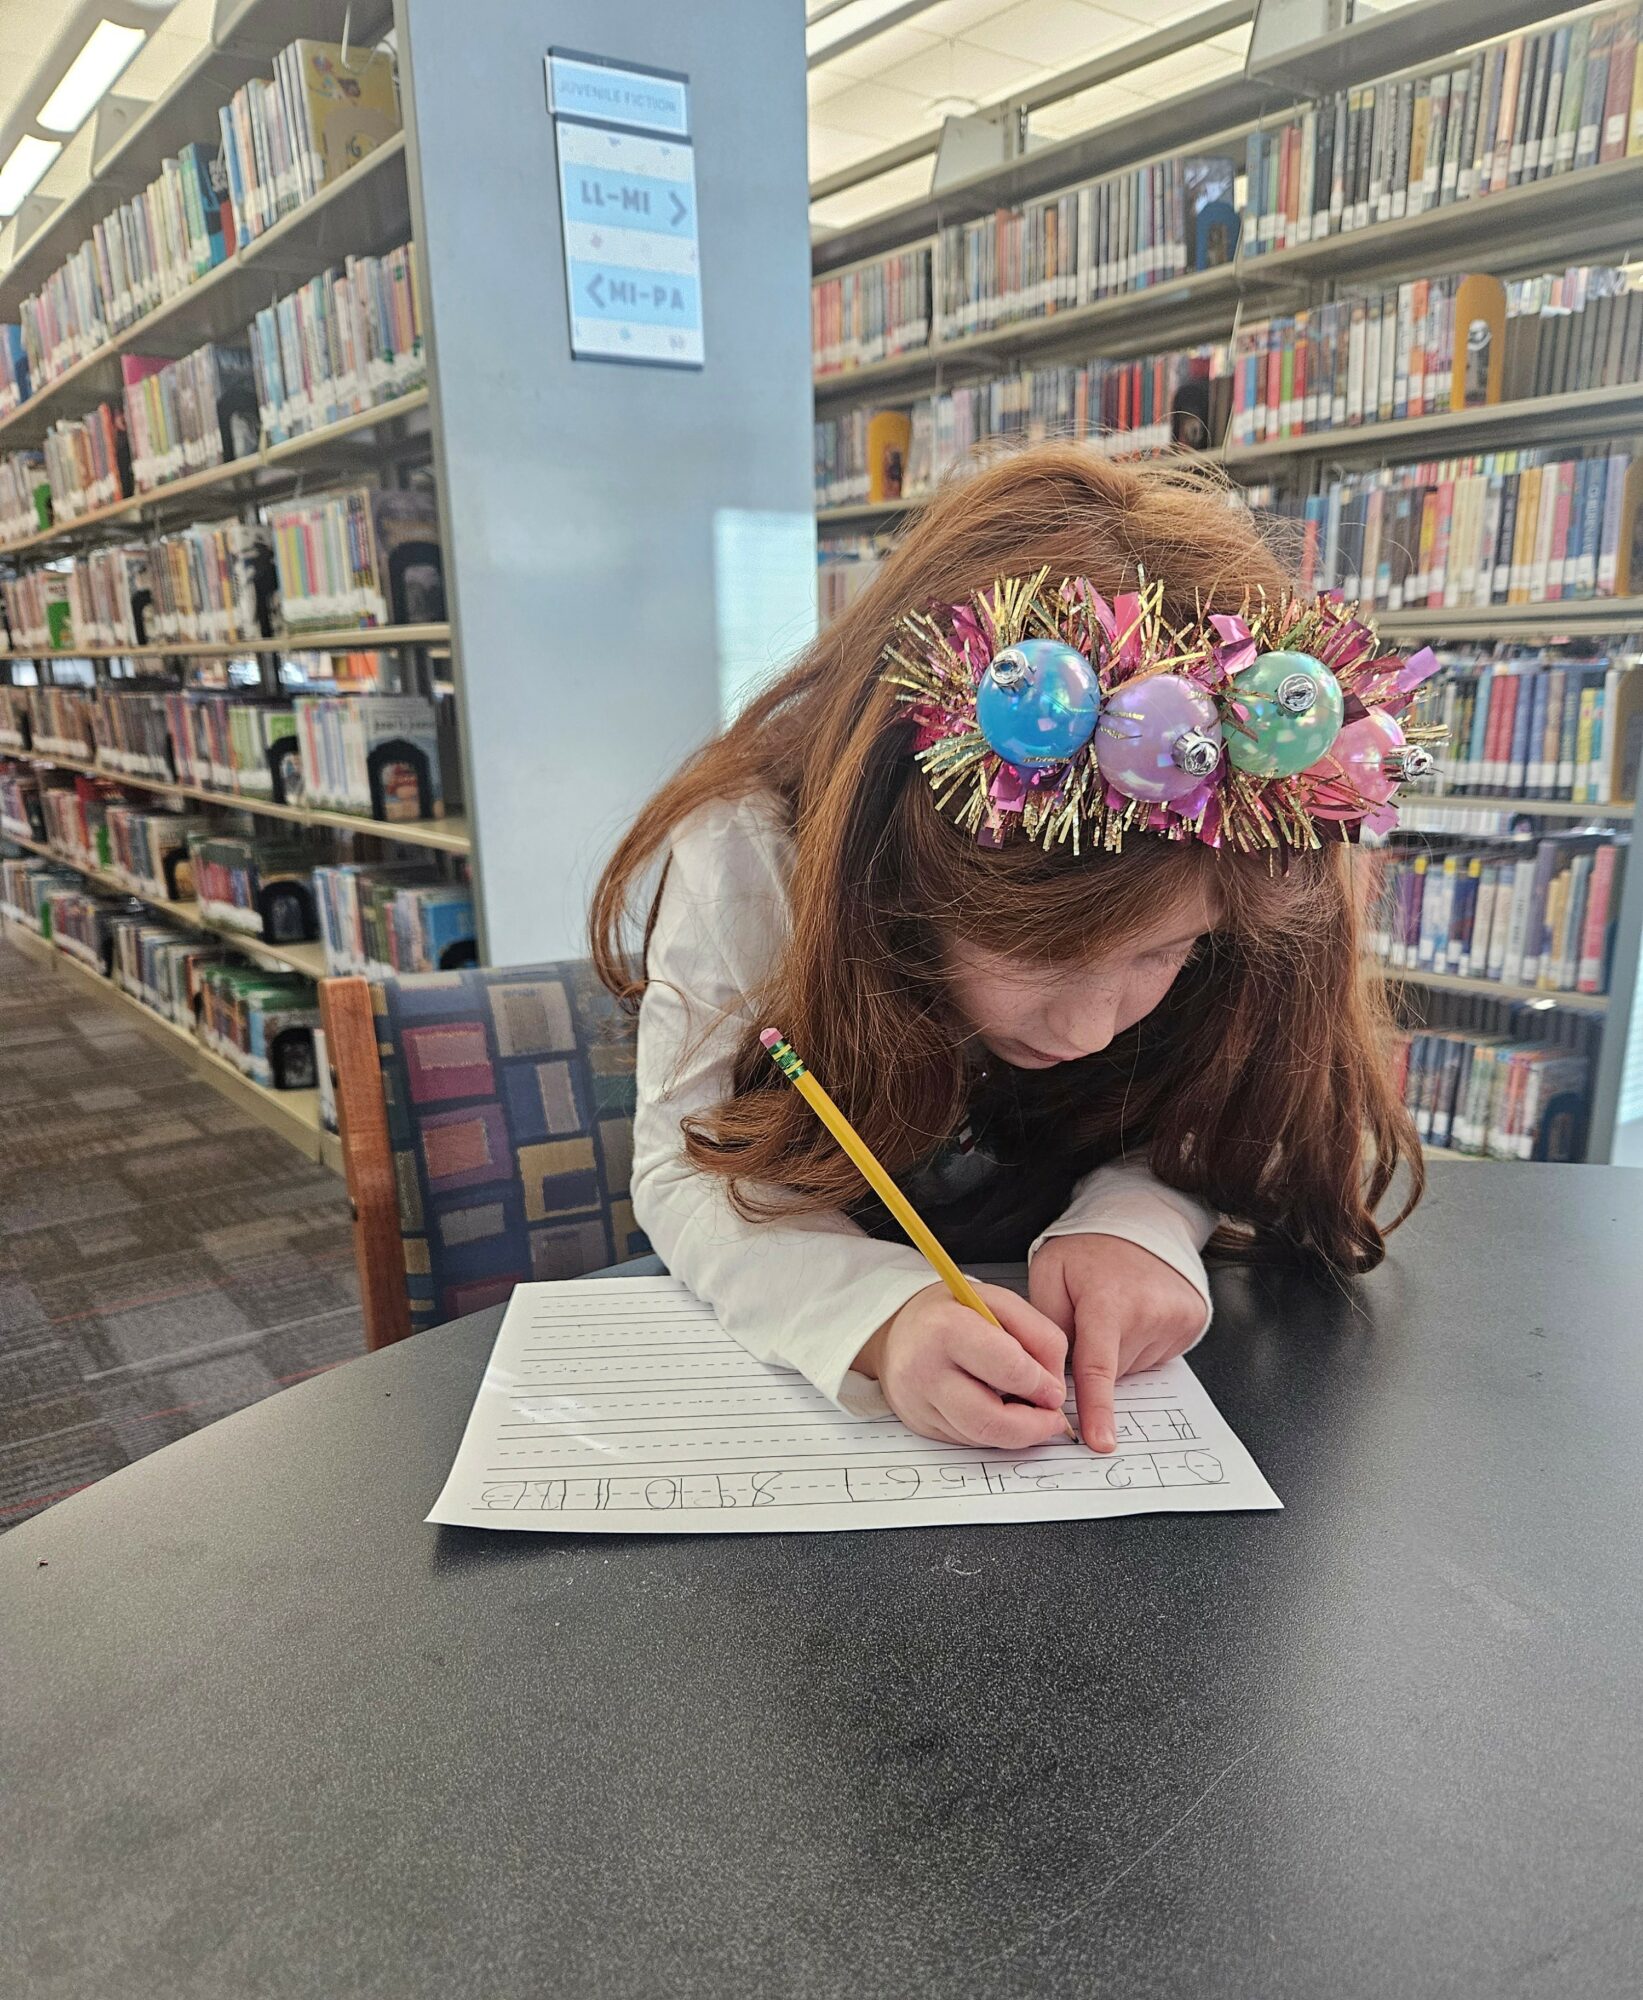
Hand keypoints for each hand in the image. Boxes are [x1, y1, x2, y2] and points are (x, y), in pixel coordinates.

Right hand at [853, 1282, 1069, 1448]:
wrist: (898, 1331)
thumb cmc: (950, 1313)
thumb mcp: (998, 1302)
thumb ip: (1038, 1334)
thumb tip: (1055, 1383)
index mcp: (946, 1328)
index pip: (1008, 1369)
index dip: (1041, 1385)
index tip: (1055, 1390)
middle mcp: (926, 1369)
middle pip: (990, 1420)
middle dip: (1033, 1426)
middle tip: (1052, 1418)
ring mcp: (918, 1403)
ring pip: (982, 1438)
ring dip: (1016, 1433)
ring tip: (1028, 1412)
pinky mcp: (920, 1425)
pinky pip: (968, 1441)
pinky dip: (993, 1433)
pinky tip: (998, 1411)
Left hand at [1030, 1234, 1206, 1453]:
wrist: (1138, 1222)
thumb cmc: (1088, 1249)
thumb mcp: (1049, 1274)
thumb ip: (1045, 1328)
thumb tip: (1050, 1377)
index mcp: (1108, 1301)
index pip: (1098, 1367)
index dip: (1098, 1408)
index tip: (1099, 1442)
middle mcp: (1149, 1312)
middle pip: (1112, 1371)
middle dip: (1094, 1356)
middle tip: (1090, 1316)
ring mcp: (1176, 1319)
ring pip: (1133, 1367)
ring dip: (1118, 1350)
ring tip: (1116, 1307)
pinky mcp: (1192, 1323)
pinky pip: (1155, 1357)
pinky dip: (1139, 1344)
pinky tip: (1136, 1313)